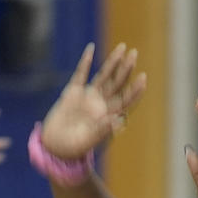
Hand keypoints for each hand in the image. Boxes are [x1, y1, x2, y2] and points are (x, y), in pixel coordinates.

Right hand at [41, 43, 146, 159]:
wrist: (54, 148)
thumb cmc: (73, 149)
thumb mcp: (88, 141)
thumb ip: (102, 130)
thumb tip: (118, 120)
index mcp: (108, 117)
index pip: (125, 100)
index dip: (134, 90)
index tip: (143, 78)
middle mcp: (100, 104)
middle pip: (117, 83)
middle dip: (126, 69)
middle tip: (134, 53)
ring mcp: (87, 97)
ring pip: (103, 76)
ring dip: (112, 62)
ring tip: (122, 48)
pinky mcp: (72, 93)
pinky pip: (80, 75)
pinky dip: (85, 62)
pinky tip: (91, 49)